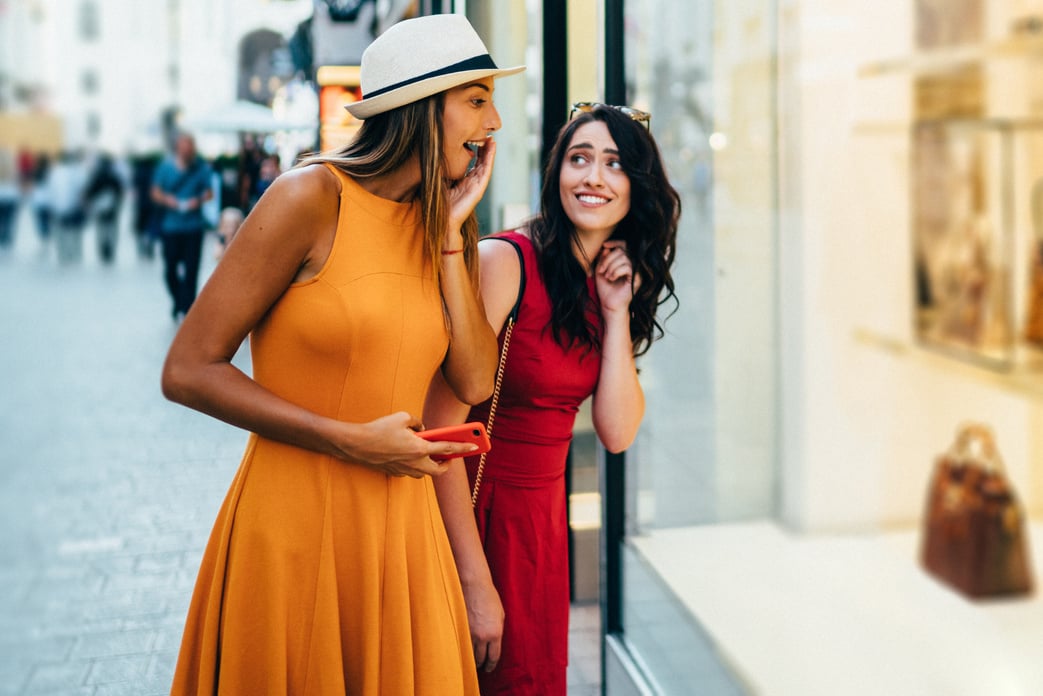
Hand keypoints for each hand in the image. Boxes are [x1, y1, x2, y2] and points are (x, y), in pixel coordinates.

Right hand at [340, 411, 478, 477]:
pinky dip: (413, 464)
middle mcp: (414, 462)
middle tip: (449, 457)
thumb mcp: (401, 417)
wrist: (356, 444)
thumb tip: (421, 428)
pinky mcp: (394, 472)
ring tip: (430, 455)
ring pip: (423, 472)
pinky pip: (409, 471)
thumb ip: (416, 422)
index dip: (463, 447)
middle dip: (446, 464)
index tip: (474, 447)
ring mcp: (404, 470)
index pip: (447, 449)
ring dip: (429, 465)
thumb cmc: (379, 428)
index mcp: (420, 448)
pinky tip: (409, 454)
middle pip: (438, 470)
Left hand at [447, 138, 496, 235]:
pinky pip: (486, 171)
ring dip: (490, 152)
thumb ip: (444, 172)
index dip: (477, 152)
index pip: (474, 163)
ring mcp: (478, 185)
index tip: (477, 139)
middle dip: (485, 149)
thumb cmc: (442, 204)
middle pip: (482, 162)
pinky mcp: (479, 189)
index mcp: (466, 181)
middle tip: (487, 135)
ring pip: (486, 165)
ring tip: (492, 139)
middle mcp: (473, 183)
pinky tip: (491, 149)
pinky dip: (489, 159)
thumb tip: (437, 157)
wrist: (446, 220)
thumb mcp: (442, 182)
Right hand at [461, 576, 503, 672]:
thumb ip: (498, 630)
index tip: (488, 668)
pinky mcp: (458, 627)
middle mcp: (482, 636)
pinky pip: (459, 643)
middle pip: (480, 658)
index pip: (493, 656)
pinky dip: (461, 648)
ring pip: (469, 653)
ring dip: (469, 658)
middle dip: (480, 664)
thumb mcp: (500, 614)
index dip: (490, 665)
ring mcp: (469, 632)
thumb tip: (495, 643)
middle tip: (479, 667)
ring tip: (469, 661)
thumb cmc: (489, 597)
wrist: (473, 585)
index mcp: (495, 633)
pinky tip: (460, 650)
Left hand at [594, 240, 640, 314]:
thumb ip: (603, 259)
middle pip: (622, 251)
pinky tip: (611, 278)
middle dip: (608, 259)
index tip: (604, 245)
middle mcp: (632, 265)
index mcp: (625, 261)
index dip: (615, 242)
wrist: (609, 305)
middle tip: (601, 270)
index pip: (624, 245)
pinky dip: (616, 271)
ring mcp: (636, 272)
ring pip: (624, 258)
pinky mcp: (637, 279)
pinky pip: (628, 267)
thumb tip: (606, 248)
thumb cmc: (606, 289)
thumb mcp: (600, 270)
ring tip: (606, 275)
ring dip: (611, 266)